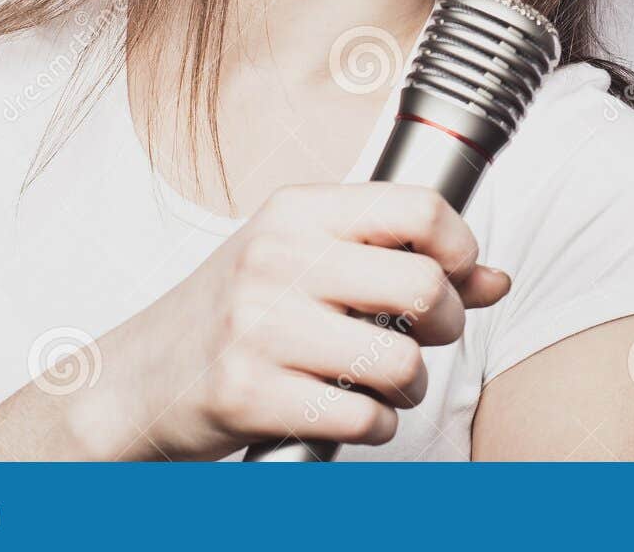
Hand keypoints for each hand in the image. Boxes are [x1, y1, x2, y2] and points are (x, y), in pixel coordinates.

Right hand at [70, 182, 509, 459]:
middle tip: (425, 336)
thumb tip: (495, 279)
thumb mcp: (308, 261)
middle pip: (423, 285)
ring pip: (401, 362)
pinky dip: (374, 424)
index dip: (461, 247)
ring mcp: (259, 327)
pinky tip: (349, 410)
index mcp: (297, 211)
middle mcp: (277, 259)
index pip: (419, 209)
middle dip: (445, 323)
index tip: (456, 274)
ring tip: (383, 382)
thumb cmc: (235, 312)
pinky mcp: (249, 393)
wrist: (138, 379)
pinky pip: (363, 417)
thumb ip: (401, 260)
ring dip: (409, 386)